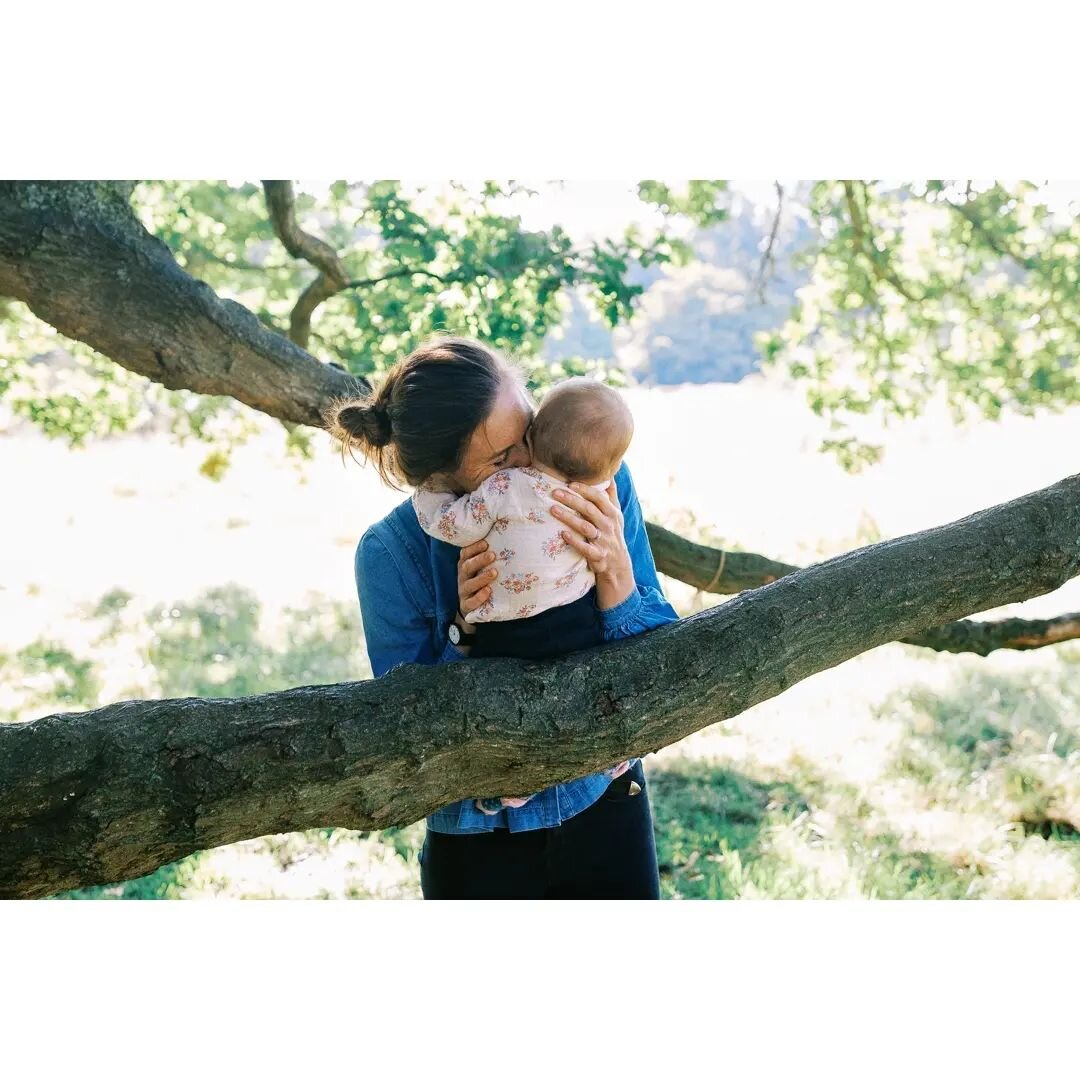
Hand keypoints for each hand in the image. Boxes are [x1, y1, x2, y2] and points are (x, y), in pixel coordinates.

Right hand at [456, 539, 497, 633]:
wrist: (473, 607)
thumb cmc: (483, 581)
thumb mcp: (483, 568)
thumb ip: (492, 557)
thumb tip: (512, 539)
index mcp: (465, 565)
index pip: (465, 554)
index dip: (474, 548)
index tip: (486, 543)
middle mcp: (463, 577)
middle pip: (466, 567)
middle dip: (479, 560)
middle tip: (493, 555)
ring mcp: (464, 592)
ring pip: (469, 584)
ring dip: (481, 578)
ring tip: (494, 573)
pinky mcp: (466, 605)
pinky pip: (471, 602)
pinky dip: (479, 597)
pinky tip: (488, 591)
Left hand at [550, 480, 634, 609]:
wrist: (618, 564)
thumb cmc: (612, 534)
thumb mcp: (616, 515)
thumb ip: (611, 495)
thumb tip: (609, 474)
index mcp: (612, 513)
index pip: (598, 497)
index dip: (584, 490)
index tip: (569, 483)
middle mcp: (609, 525)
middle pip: (589, 510)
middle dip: (572, 500)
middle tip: (554, 493)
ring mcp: (604, 541)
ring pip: (585, 527)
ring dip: (568, 518)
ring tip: (553, 510)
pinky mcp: (598, 556)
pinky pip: (585, 548)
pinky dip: (574, 541)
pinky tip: (562, 534)